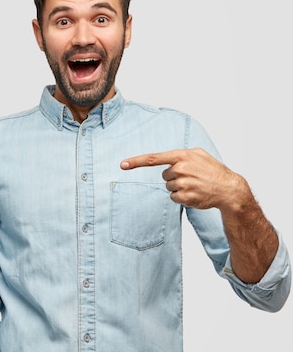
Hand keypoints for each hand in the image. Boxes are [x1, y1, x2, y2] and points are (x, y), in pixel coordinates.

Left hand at [120, 148, 242, 209]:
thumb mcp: (199, 154)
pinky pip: (173, 197)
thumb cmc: (213, 170)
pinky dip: (181, 197)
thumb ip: (181, 154)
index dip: (136, 161)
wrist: (229, 189)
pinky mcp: (184, 197)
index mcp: (182, 156)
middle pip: (164, 175)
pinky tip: (194, 194)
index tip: (122, 164)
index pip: (153, 158)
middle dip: (175, 177)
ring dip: (179, 187)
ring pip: (169, 187)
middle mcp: (180, 169)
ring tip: (195, 185)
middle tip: (191, 178)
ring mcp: (182, 183)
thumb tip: (167, 159)